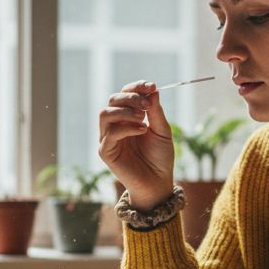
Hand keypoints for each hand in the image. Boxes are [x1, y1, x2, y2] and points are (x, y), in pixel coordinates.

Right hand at [98, 80, 174, 210]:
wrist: (158, 182)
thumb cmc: (160, 157)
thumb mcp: (162, 130)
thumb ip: (155, 111)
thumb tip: (152, 89)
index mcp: (128, 118)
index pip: (125, 94)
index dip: (136, 87)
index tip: (152, 86)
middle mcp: (115, 125)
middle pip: (113, 100)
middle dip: (131, 98)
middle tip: (147, 105)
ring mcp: (108, 138)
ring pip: (105, 113)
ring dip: (125, 111)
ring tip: (143, 118)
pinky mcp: (106, 152)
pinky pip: (110, 133)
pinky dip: (126, 128)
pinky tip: (142, 130)